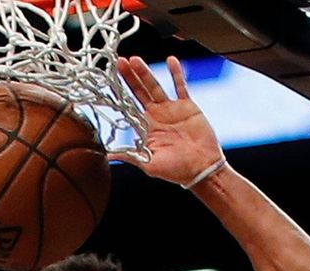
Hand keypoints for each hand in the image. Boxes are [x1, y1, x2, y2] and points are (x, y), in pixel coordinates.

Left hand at [110, 56, 223, 186]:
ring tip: (135, 60)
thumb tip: (107, 157)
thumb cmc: (176, 170)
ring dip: (145, 73)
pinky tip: (171, 60)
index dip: (120, 94)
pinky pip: (181, 87)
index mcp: (146, 128)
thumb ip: (130, 156)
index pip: (129, 106)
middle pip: (139, 92)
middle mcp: (156, 116)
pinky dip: (176, 74)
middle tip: (119, 62)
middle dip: (129, 77)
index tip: (111, 80)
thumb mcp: (149, 164)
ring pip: (155, 86)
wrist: (202, 169)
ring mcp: (171, 109)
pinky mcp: (187, 107)